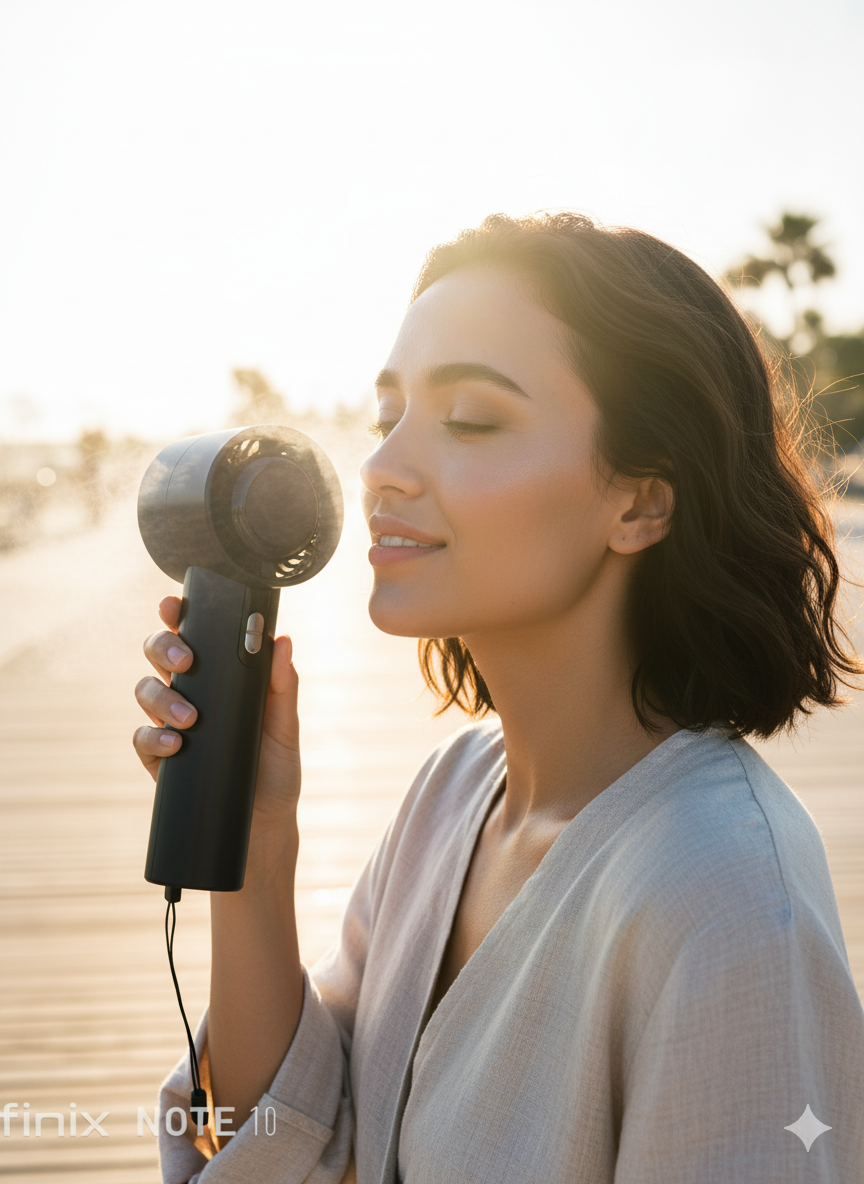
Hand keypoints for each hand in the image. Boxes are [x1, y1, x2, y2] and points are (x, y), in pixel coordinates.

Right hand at [133, 596, 301, 831]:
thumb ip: (283, 685)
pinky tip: (175, 744)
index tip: (174, 604)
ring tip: (189, 717)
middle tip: (185, 661)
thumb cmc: (275, 768)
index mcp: (220, 676)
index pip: (193, 635)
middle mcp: (191, 693)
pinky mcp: (159, 758)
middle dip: (163, 647)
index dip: (177, 615)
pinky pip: (142, 738)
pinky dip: (154, 737)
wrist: (263, 823)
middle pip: (159, 654)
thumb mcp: (286, 726)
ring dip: (161, 696)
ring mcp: (170, 723)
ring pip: (145, 690)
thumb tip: (282, 641)